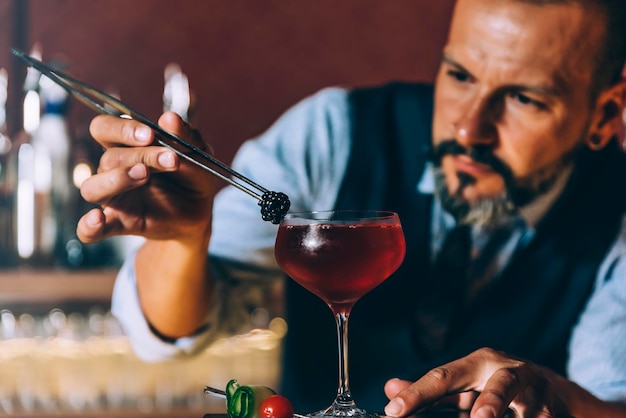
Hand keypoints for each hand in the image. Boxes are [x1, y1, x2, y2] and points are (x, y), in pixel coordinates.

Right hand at [77, 111, 215, 243]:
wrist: (199, 213)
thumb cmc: (192, 177)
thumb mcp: (198, 155)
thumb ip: (185, 137)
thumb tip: (170, 118)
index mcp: (127, 146)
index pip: (104, 128)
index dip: (122, 128)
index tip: (150, 134)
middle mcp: (114, 169)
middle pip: (109, 157)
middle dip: (140, 155)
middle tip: (170, 159)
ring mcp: (114, 198)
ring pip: (92, 187)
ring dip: (117, 179)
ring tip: (144, 176)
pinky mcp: (119, 223)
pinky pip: (90, 231)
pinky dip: (89, 227)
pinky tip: (98, 220)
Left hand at [383, 347, 575, 417]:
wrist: (548, 386)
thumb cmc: (490, 385)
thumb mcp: (461, 384)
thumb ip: (428, 390)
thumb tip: (390, 389)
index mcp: (479, 362)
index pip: (443, 377)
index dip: (418, 394)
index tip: (393, 411)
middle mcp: (509, 371)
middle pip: (501, 385)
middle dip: (491, 402)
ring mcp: (538, 392)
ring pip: (532, 409)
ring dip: (523, 417)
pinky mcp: (556, 411)